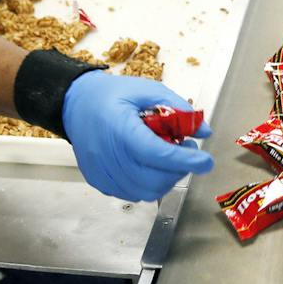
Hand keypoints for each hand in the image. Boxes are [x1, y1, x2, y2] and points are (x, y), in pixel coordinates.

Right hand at [62, 72, 212, 200]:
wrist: (76, 104)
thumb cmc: (112, 95)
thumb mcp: (147, 89)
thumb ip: (177, 107)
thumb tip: (204, 131)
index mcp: (119, 128)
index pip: (156, 154)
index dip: (184, 161)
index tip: (206, 161)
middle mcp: (107, 155)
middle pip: (153, 179)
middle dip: (179, 169)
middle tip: (186, 150)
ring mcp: (101, 172)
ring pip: (145, 192)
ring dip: (165, 179)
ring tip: (168, 157)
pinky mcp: (98, 182)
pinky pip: (132, 194)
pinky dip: (148, 184)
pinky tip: (149, 165)